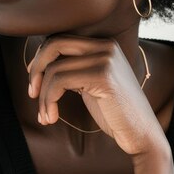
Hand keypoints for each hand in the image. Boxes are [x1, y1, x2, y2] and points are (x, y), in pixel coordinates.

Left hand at [27, 33, 167, 156]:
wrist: (141, 133)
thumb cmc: (114, 112)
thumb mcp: (90, 83)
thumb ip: (73, 69)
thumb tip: (39, 64)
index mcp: (103, 45)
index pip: (60, 39)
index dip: (41, 59)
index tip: (35, 82)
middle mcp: (106, 46)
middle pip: (54, 44)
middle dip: (36, 70)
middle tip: (32, 94)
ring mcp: (106, 59)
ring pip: (54, 69)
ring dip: (42, 96)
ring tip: (45, 115)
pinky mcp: (103, 75)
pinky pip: (60, 82)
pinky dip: (48, 101)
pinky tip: (52, 117)